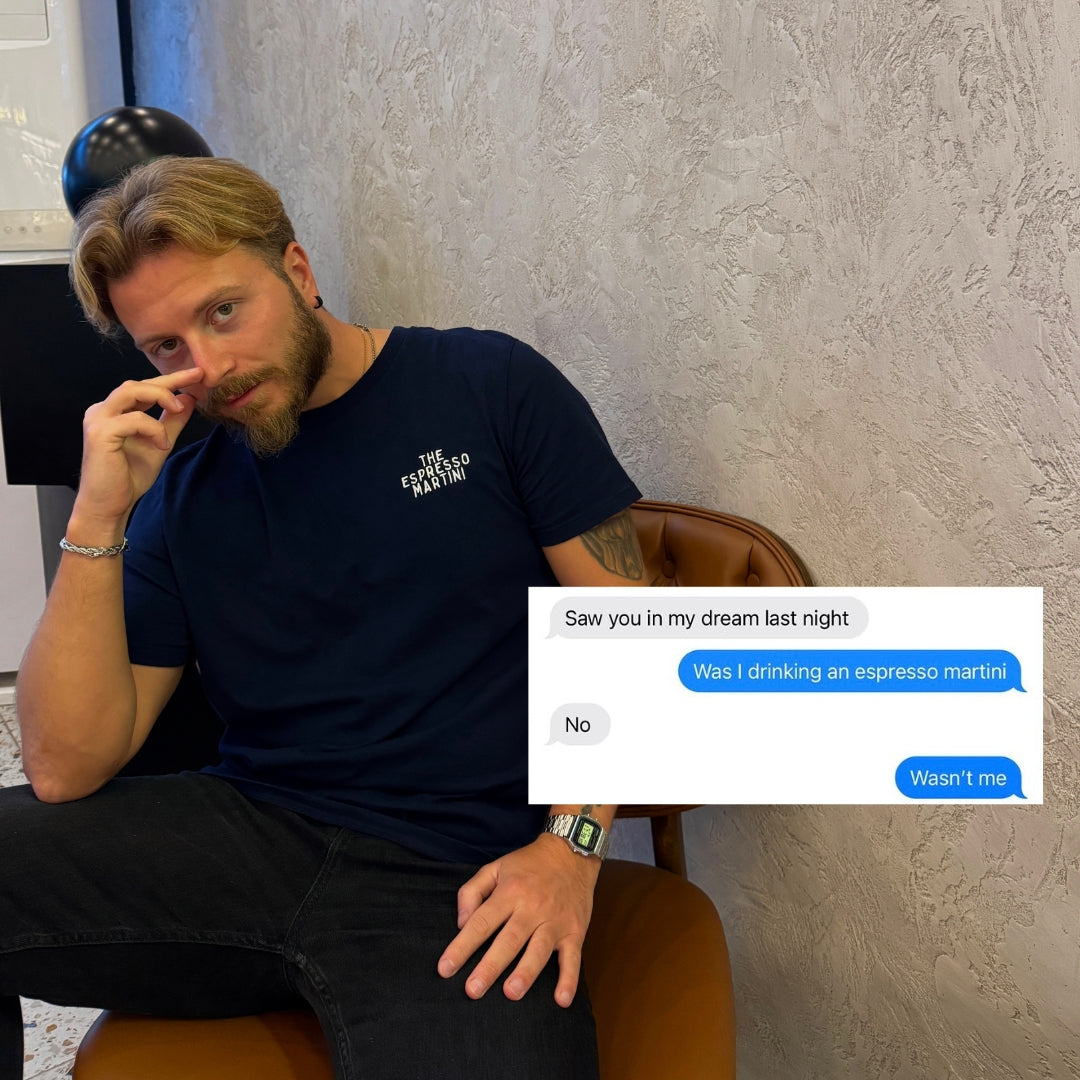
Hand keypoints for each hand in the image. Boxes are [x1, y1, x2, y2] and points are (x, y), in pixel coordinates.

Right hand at [71, 369, 202, 535]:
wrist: (110, 505)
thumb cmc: (129, 478)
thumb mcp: (159, 443)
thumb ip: (171, 422)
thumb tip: (188, 399)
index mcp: (114, 412)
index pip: (143, 388)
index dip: (170, 379)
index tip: (196, 373)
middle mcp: (103, 411)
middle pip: (136, 384)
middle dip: (169, 380)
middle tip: (197, 378)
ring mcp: (98, 420)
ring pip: (131, 391)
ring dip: (161, 397)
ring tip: (178, 409)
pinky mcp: (100, 433)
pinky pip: (134, 419)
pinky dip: (153, 428)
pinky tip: (162, 444)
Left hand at [437, 833, 601, 1006]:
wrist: (571, 852)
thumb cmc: (529, 864)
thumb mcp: (496, 867)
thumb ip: (472, 891)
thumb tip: (461, 924)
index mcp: (510, 892)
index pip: (481, 922)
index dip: (462, 946)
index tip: (445, 968)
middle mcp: (532, 908)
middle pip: (508, 940)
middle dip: (490, 966)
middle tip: (473, 990)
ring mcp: (555, 921)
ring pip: (539, 950)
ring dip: (526, 972)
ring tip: (511, 993)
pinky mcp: (575, 931)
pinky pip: (573, 957)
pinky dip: (569, 979)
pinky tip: (562, 1000)